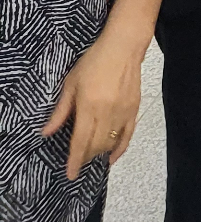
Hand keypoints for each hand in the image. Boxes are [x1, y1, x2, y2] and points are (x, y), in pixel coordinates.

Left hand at [41, 29, 144, 178]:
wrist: (123, 46)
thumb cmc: (94, 61)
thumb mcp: (71, 83)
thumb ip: (60, 110)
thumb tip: (46, 132)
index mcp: (89, 106)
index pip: (81, 141)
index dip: (74, 160)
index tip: (70, 174)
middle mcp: (107, 113)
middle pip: (96, 145)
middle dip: (86, 157)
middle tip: (78, 161)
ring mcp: (123, 112)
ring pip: (111, 142)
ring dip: (100, 152)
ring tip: (91, 155)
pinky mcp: (134, 109)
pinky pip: (128, 135)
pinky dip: (120, 149)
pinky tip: (112, 157)